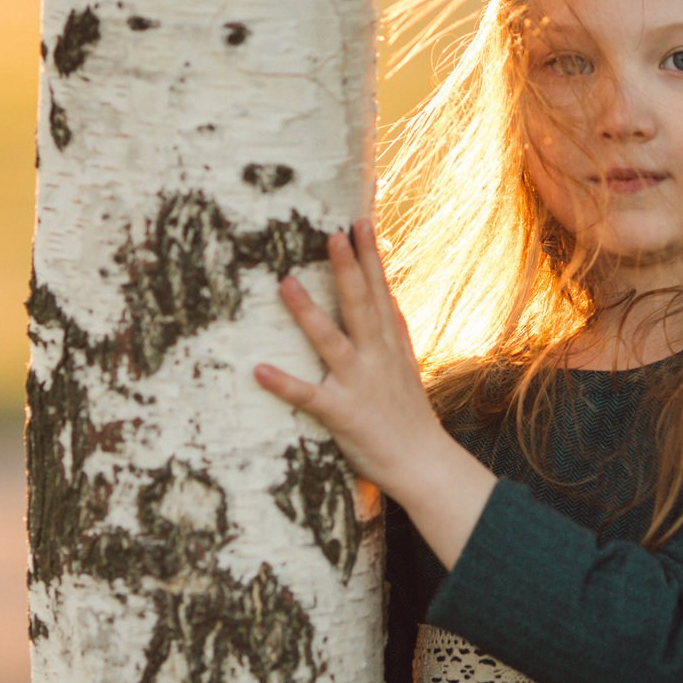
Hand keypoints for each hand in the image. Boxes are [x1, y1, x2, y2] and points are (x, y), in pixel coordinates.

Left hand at [254, 219, 495, 564]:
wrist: (423, 462)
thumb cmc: (407, 411)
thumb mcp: (404, 361)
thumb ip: (392, 328)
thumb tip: (385, 292)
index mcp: (390, 342)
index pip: (380, 290)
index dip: (370, 255)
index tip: (359, 220)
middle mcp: (377, 356)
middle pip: (361, 304)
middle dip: (347, 267)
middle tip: (331, 233)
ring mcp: (360, 383)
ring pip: (332, 340)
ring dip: (308, 311)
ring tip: (286, 282)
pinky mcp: (343, 413)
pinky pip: (309, 396)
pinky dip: (284, 383)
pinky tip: (259, 369)